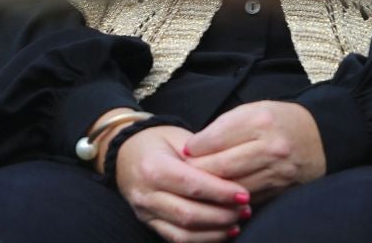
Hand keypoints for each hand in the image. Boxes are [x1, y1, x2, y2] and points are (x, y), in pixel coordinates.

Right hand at [114, 126, 248, 242]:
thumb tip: (233, 174)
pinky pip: (177, 239)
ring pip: (183, 232)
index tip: (243, 194)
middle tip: (245, 209)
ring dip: (215, 230)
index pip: (191, 184)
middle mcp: (146, 193)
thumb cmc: (157, 141)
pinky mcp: (149, 223)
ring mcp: (145, 211)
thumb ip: (203, 156)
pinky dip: (203, 239)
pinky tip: (223, 232)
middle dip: (222, 214)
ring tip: (238, 221)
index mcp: (153, 166)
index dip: (220, 192)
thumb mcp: (179, 137)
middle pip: (188, 213)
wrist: (126, 152)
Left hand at [183, 101, 325, 203]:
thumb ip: (223, 127)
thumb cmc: (279, 121)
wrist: (319, 138)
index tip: (182, 152)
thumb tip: (192, 148)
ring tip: (196, 186)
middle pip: (221, 166)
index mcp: (260, 121)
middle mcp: (270, 147)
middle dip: (197, 172)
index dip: (194, 148)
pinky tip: (218, 196)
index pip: (216, 138)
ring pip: (233, 187)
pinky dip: (229, 199)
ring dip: (211, 189)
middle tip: (182, 174)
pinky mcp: (280, 190)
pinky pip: (247, 198)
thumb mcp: (252, 110)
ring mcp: (277, 172)